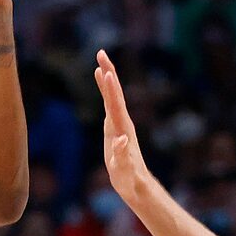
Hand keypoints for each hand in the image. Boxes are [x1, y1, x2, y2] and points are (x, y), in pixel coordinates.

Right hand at [94, 51, 151, 200]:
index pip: (115, 104)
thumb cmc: (128, 179)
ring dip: (107, 78)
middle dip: (109, 72)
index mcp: (122, 129)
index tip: (105, 69)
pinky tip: (103, 82)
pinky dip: (106, 91)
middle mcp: (122, 122)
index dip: (110, 87)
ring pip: (113, 96)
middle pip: (115, 93)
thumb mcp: (123, 170)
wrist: (136, 183)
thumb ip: (122, 156)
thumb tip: (121, 140)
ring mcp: (120, 124)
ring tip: (100, 62)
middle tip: (101, 52)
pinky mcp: (116, 127)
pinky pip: (110, 104)